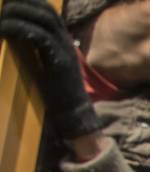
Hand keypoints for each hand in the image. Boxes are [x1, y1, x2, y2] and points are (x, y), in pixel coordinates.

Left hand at [0, 0, 100, 139]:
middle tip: (4, 7)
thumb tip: (18, 36)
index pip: (49, 12)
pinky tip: (4, 30)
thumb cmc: (57, 92)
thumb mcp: (47, 64)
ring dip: (18, 14)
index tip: (10, 3)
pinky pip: (38, 36)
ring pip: (42, 19)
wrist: (73, 113)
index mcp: (63, 41)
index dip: (30, 3)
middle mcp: (66, 41)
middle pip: (46, 11)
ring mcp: (65, 50)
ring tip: (1, 18)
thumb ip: (38, 48)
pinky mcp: (59, 60)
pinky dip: (19, 29)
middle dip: (23, 4)